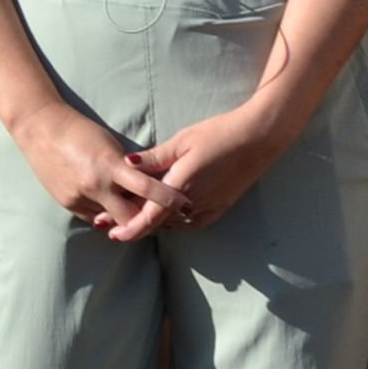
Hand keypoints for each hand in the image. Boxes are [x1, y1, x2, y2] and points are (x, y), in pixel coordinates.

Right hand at [13, 103, 167, 233]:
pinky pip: (95, 218)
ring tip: (138, 214)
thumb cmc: (80, 131)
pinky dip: (106, 215)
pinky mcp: (68, 204)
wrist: (40, 129)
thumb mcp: (109, 145)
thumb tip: (147, 185)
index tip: (186, 206)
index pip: (147, 189)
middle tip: (162, 217)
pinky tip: (111, 207)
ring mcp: (80, 198)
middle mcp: (95, 186)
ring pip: (112, 221)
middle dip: (146, 219)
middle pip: (131, 217)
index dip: (169, 200)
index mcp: (109, 166)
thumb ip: (127, 168)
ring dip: (125, 217)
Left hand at [110, 111, 281, 244]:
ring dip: (154, 223)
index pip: (149, 218)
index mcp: (179, 188)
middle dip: (135, 224)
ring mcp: (208, 209)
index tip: (112, 233)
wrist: (257, 139)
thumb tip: (125, 163)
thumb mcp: (181, 142)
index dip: (129, 229)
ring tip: (133, 216)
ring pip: (173, 225)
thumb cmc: (217, 135)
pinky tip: (165, 214)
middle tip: (111, 222)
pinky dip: (173, 222)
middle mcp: (193, 205)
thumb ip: (153, 158)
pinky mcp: (219, 209)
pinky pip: (190, 223)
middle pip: (158, 223)